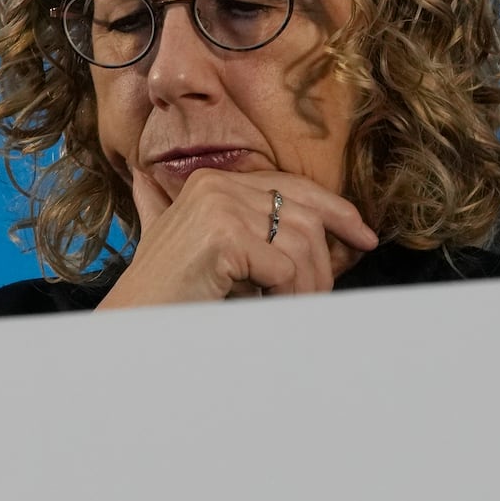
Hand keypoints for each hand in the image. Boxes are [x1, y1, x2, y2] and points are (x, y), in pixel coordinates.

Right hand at [95, 167, 378, 309]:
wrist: (136, 319)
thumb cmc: (167, 290)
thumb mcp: (188, 242)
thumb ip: (201, 216)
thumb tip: (213, 202)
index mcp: (212, 181)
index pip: (291, 186)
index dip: (334, 210)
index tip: (363, 236)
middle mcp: (216, 185)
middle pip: (304, 215)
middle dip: (327, 259)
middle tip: (328, 293)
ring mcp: (218, 207)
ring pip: (301, 244)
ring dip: (308, 285)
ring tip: (294, 308)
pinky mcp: (224, 236)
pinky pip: (286, 269)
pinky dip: (287, 296)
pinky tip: (268, 308)